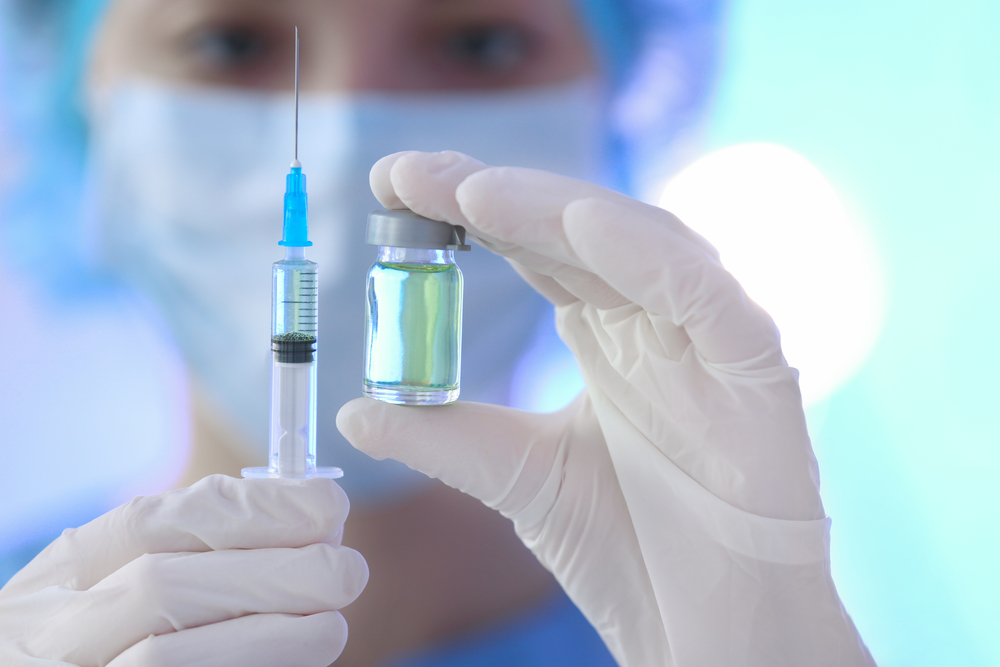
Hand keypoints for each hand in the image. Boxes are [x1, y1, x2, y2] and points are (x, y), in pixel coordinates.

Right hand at [0, 475, 367, 666]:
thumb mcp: (132, 567)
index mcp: (67, 569)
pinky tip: (297, 658)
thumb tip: (315, 512)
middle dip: (270, 574)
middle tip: (347, 570)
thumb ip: (202, 538)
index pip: (151, 521)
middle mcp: (55, 627)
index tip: (328, 506)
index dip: (249, 510)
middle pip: (162, 589)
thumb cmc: (120, 624)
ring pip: (165, 660)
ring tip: (333, 625)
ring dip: (268, 637)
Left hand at [337, 150, 873, 665]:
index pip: (534, 249)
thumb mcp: (517, 478)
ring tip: (475, 191)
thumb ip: (444, 437)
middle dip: (495, 193)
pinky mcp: (760, 370)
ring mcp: (710, 338)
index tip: (391, 185)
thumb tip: (352, 411)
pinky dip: (652, 257)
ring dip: (558, 210)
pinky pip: (711, 298)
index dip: (468, 210)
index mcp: (607, 335)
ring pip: (640, 244)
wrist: (705, 633)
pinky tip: (585, 224)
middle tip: (409, 173)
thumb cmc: (631, 551)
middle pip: (576, 230)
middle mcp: (657, 321)